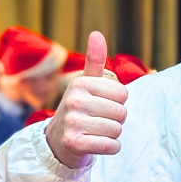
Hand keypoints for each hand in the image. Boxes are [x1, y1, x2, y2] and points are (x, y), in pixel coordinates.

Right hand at [45, 31, 128, 168]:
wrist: (57, 140)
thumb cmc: (79, 109)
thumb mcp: (85, 84)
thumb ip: (94, 60)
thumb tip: (97, 33)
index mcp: (80, 83)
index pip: (123, 94)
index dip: (118, 102)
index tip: (101, 105)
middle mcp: (74, 100)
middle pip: (121, 112)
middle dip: (116, 119)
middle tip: (98, 121)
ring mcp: (72, 122)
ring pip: (117, 130)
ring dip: (112, 134)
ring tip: (96, 132)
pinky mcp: (74, 143)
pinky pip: (111, 146)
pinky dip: (111, 148)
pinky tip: (98, 144)